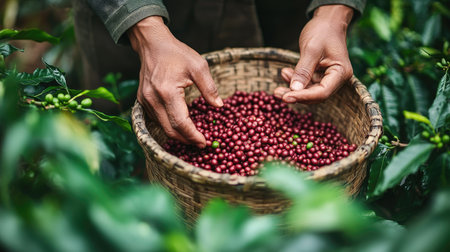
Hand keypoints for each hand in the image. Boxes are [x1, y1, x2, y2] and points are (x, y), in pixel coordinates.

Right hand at [128, 16, 222, 147]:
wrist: (152, 44)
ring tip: (193, 136)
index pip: (181, 123)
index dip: (193, 136)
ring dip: (177, 135)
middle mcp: (153, 100)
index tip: (205, 143)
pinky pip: (156, 120)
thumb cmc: (177, 53)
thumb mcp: (199, 66)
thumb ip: (209, 88)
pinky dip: (169, 126)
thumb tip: (219, 106)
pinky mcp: (142, 101)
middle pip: (170, 130)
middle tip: (201, 143)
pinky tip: (180, 125)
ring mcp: (145, 101)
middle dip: (186, 140)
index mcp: (167, 92)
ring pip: (162, 127)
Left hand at [274, 5, 353, 103]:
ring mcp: (328, 78)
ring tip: (280, 79)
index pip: (322, 92)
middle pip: (316, 95)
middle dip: (296, 95)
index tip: (286, 97)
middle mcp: (337, 79)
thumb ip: (303, 71)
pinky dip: (295, 81)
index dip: (304, 97)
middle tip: (277, 93)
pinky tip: (285, 73)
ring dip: (293, 89)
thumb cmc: (323, 31)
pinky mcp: (320, 76)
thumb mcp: (311, 49)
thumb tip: (294, 90)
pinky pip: (307, 84)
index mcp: (341, 72)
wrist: (328, 21)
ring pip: (309, 91)